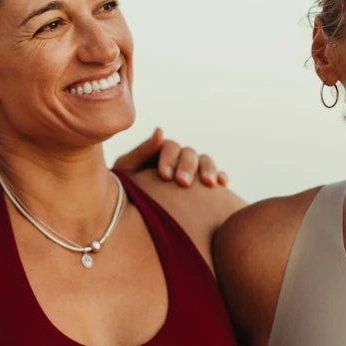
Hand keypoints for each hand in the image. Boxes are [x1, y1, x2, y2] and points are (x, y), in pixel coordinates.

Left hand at [113, 127, 227, 187]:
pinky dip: (221, 176)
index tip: (165, 176)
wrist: (127, 215)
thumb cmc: (123, 190)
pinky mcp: (204, 186)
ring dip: (208, 168)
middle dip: (187, 166)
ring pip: (205, 161)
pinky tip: (221, 185)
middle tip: (183, 183)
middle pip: (188, 153)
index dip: (169, 158)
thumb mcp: (127, 170)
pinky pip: (218, 176)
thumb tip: (160, 130)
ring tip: (209, 183)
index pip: (169, 147)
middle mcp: (177, 158)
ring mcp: (192, 170)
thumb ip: (141, 152)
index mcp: (158, 152)